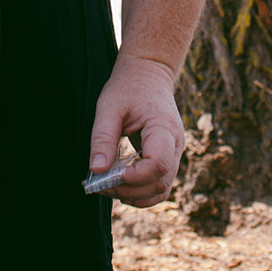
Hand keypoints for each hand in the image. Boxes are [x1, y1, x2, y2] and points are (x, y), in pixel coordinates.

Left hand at [87, 54, 184, 207]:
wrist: (148, 75)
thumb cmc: (128, 88)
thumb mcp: (109, 106)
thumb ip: (103, 137)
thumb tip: (96, 170)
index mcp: (164, 128)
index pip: (158, 164)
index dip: (135, 177)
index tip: (111, 175)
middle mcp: (175, 144)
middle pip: (160, 182)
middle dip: (129, 190)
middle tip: (100, 185)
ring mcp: (174, 153)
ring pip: (161, 189)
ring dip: (135, 196)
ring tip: (107, 186)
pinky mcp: (167, 159)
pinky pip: (158, 185)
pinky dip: (140, 192)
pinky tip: (119, 184)